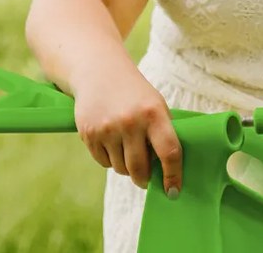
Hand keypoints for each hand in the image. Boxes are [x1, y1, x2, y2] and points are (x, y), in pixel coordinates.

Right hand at [72, 66, 181, 195]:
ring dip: (126, 166)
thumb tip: (166, 172)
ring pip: (120, 168)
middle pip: (140, 169)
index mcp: (153, 113)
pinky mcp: (89, 133)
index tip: (173, 192)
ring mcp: (107, 128)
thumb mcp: (155, 105)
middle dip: (144, 179)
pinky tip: (110, 141)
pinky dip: (109, 159)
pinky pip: (104, 163)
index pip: (169, 152)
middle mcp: (130, 121)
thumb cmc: (134, 93)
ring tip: (126, 147)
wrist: (98, 71)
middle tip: (146, 179)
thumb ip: (162, 134)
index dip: (173, 176)